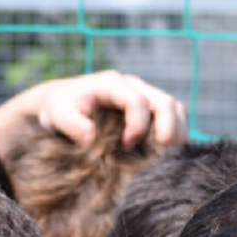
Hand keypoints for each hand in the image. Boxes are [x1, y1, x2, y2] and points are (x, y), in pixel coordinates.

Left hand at [30, 71, 187, 147]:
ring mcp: (144, 96)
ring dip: (178, 129)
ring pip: (174, 107)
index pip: (136, 100)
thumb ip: (72, 124)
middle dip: (168, 126)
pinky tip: (165, 151)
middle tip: (164, 149)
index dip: (137, 124)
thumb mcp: (58, 114)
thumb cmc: (61, 108)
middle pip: (164, 101)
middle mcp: (133, 86)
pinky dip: (176, 132)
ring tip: (168, 152)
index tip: (127, 146)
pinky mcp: (149, 109)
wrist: (64, 102)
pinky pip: (173, 116)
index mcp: (113, 84)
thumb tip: (90, 137)